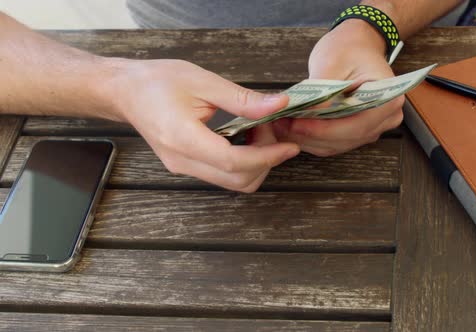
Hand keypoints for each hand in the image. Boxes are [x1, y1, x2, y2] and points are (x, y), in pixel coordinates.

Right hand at [104, 59, 299, 191]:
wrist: (125, 92)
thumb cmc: (157, 81)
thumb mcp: (203, 81)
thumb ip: (243, 99)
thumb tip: (279, 106)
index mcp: (183, 138)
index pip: (234, 162)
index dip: (267, 157)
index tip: (289, 145)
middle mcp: (183, 161)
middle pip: (237, 181)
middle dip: (265, 161)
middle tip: (271, 130)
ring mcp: (183, 167)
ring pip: (232, 182)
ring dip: (255, 163)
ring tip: (258, 131)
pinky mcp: (187, 166)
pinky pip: (222, 174)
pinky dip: (243, 162)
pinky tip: (245, 137)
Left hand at [272, 19, 403, 156]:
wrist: (357, 45)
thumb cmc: (348, 48)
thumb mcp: (331, 64)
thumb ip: (321, 94)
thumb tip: (305, 117)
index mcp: (388, 99)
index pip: (355, 125)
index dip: (323, 129)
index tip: (295, 124)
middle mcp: (387, 118)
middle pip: (346, 139)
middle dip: (311, 135)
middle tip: (281, 125)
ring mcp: (374, 128)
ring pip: (337, 145)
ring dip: (308, 140)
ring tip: (282, 127)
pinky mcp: (358, 132)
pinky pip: (334, 143)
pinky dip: (312, 139)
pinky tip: (292, 130)